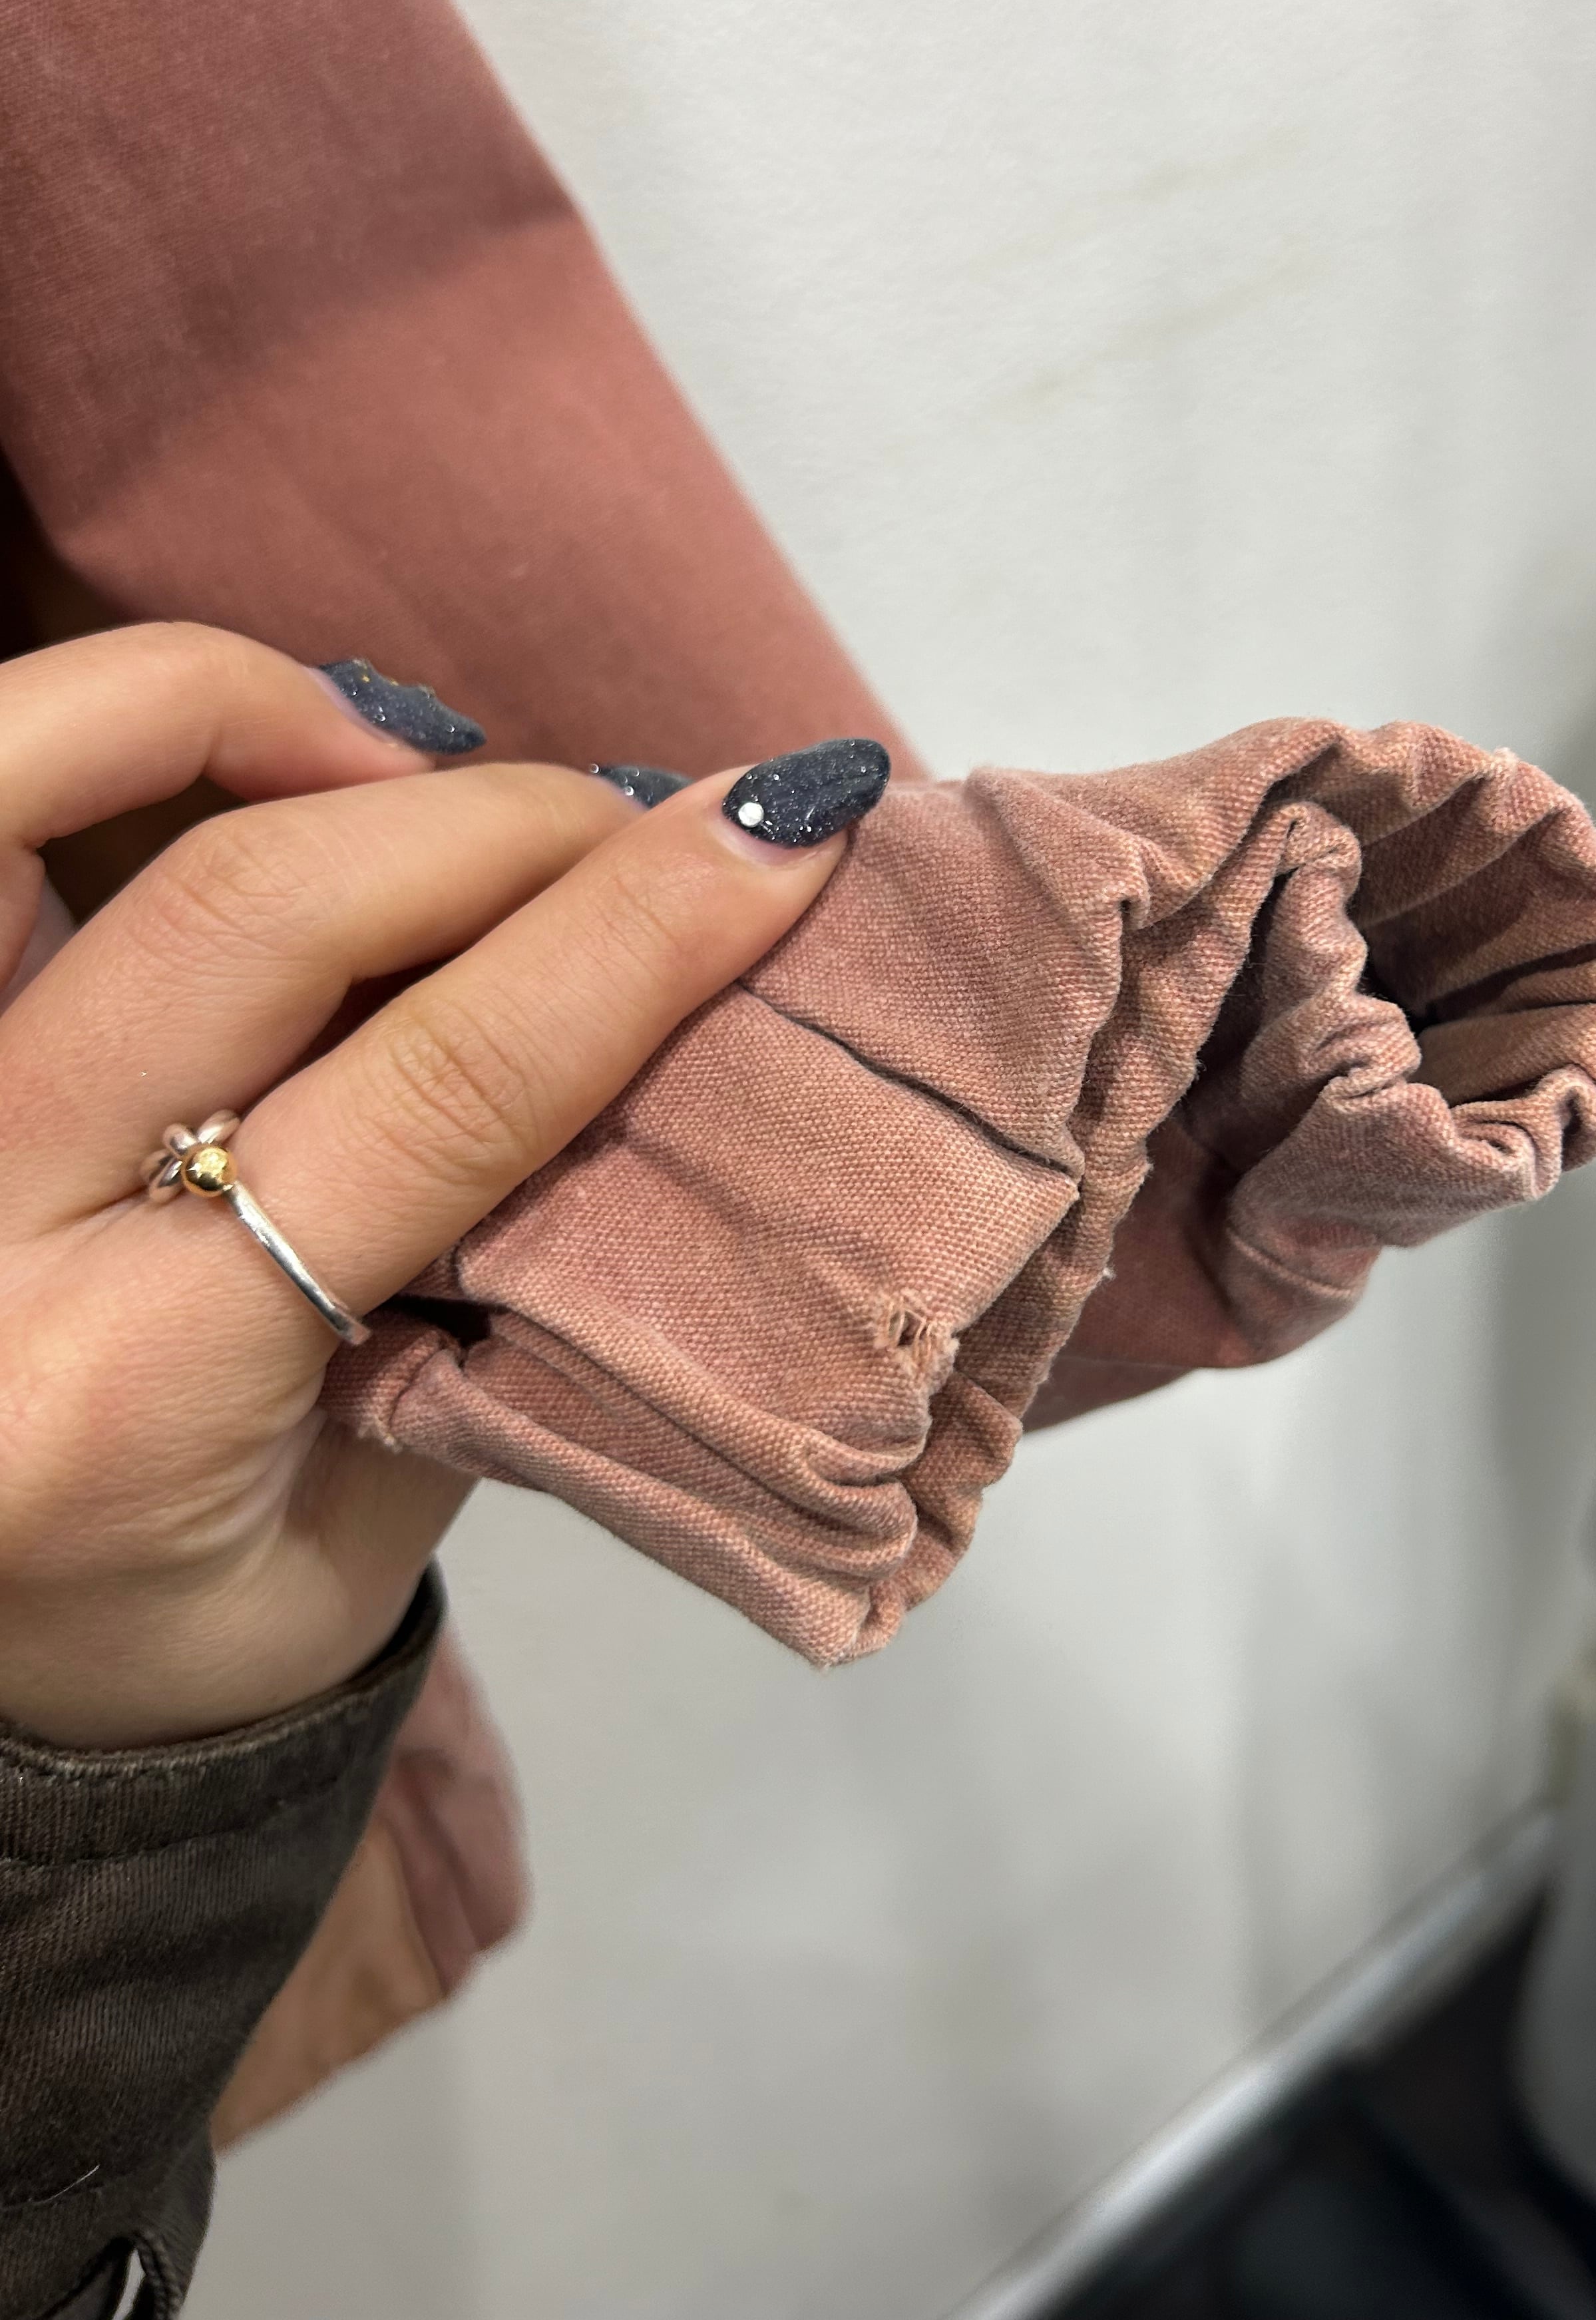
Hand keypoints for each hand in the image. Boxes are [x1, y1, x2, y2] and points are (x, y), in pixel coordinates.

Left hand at [0, 625, 850, 1746]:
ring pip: (35, 789)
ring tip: (423, 757)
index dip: (630, 939)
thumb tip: (653, 1025)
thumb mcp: (371, 1538)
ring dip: (271, 719)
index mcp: (132, 1386)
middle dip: (509, 824)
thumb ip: (491, 1312)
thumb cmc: (187, 1613)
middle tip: (655, 825)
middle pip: (265, 911)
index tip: (783, 831)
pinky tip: (266, 748)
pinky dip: (121, 723)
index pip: (432, 1094)